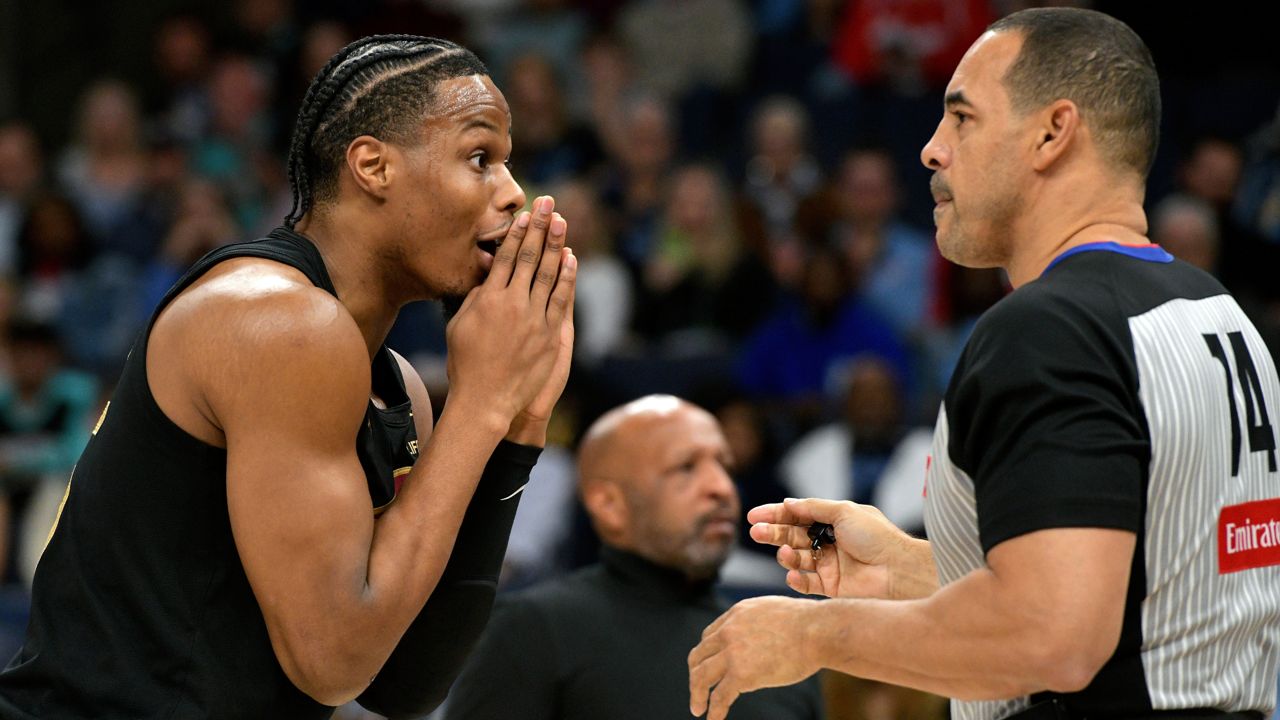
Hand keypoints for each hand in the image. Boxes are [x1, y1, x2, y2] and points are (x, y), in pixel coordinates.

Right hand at [445, 196, 575, 428]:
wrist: (485, 400)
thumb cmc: (466, 363)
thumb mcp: (460, 324)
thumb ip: (476, 297)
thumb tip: (490, 273)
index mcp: (489, 299)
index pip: (507, 257)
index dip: (517, 233)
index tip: (525, 214)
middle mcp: (513, 305)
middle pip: (530, 257)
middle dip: (540, 227)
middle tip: (548, 203)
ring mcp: (534, 320)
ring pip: (549, 274)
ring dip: (556, 245)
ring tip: (562, 222)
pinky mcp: (549, 336)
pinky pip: (561, 300)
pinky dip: (567, 277)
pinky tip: (571, 259)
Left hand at [687, 596, 820, 719]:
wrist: (817, 630)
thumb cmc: (808, 623)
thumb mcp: (773, 611)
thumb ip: (757, 622)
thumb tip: (760, 637)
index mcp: (736, 614)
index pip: (710, 635)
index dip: (707, 653)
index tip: (709, 666)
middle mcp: (729, 631)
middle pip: (699, 655)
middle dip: (695, 673)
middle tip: (697, 689)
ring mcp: (733, 653)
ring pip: (701, 676)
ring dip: (697, 694)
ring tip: (697, 708)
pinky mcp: (741, 674)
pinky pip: (719, 697)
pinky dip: (714, 711)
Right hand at [748, 498, 931, 599]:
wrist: (899, 571)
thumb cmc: (877, 537)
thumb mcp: (844, 511)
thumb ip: (813, 507)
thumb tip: (787, 503)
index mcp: (833, 521)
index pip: (798, 516)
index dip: (775, 515)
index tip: (754, 516)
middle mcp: (829, 542)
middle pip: (793, 536)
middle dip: (774, 534)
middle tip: (756, 533)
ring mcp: (829, 565)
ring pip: (797, 559)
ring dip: (786, 555)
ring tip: (784, 554)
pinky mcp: (831, 587)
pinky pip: (806, 583)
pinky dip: (796, 579)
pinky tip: (793, 574)